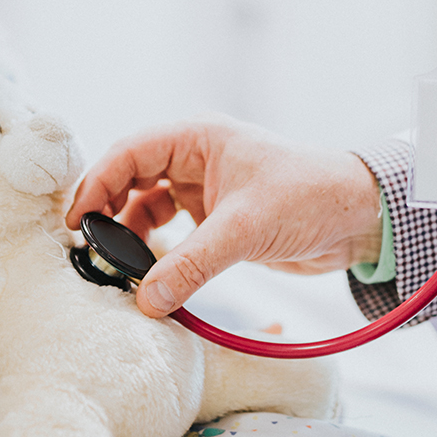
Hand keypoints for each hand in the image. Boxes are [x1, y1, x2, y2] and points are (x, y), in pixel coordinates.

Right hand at [66, 114, 382, 316]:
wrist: (359, 216)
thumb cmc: (310, 197)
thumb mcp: (245, 229)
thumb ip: (192, 264)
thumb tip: (145, 300)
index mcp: (197, 137)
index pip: (129, 153)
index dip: (96, 185)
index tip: (76, 223)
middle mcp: (195, 157)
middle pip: (130, 179)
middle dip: (108, 212)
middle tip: (89, 250)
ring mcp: (204, 188)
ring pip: (147, 207)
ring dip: (131, 236)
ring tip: (117, 268)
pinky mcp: (216, 218)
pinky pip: (171, 232)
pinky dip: (157, 253)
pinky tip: (150, 276)